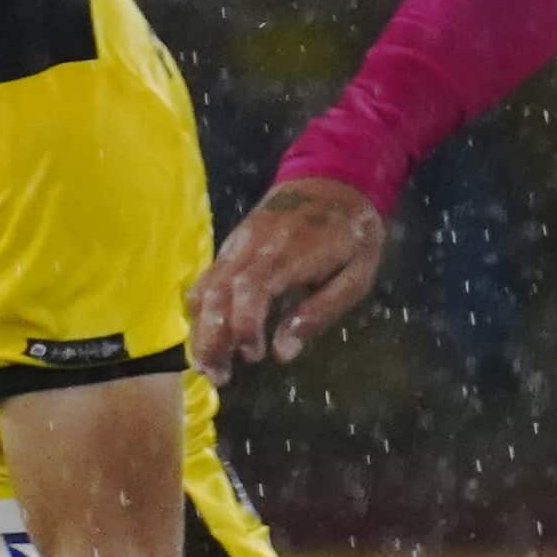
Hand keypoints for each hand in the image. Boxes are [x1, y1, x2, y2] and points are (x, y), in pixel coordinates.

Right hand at [187, 176, 385, 379]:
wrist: (333, 180)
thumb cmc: (351, 234)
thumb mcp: (356, 276)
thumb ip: (319, 313)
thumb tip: (284, 352)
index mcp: (289, 252)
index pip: (251, 289)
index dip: (244, 326)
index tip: (255, 355)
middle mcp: (254, 245)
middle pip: (216, 292)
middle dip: (211, 338)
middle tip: (219, 376)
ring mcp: (238, 243)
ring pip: (205, 286)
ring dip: (200, 329)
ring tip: (208, 365)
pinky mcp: (232, 245)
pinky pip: (207, 278)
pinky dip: (202, 311)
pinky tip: (209, 337)